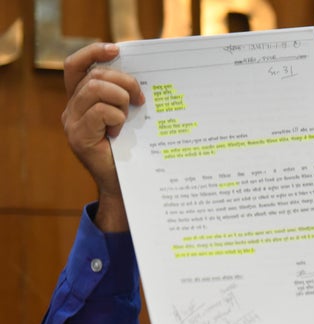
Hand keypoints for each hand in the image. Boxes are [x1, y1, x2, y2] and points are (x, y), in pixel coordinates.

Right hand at [61, 42, 144, 230]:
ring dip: (120, 98)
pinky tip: (120, 132)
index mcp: (82, 101)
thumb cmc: (133, 151)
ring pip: (95, 89)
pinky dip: (116, 117)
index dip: (93, 53)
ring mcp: (72, 123)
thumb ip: (125, 97)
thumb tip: (142, 77)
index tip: (116, 50)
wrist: (127, 185)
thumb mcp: (129, 117)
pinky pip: (100, 111)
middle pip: (94, 75)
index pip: (76, 66)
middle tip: (140, 99)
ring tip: (129, 116)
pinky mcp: (79, 137)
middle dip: (123, 80)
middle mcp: (72, 110)